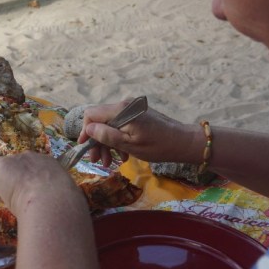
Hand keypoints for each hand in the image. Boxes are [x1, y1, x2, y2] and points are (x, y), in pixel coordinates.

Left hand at [0, 152, 84, 215]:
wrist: (50, 198)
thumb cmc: (62, 202)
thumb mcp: (64, 195)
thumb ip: (56, 193)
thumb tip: (60, 205)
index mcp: (48, 163)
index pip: (33, 171)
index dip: (30, 185)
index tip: (32, 198)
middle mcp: (30, 156)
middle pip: (16, 170)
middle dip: (16, 184)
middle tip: (21, 201)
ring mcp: (13, 160)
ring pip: (2, 177)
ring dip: (5, 189)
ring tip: (16, 203)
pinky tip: (8, 201)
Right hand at [78, 100, 193, 165]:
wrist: (183, 142)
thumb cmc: (157, 145)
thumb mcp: (129, 144)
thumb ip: (107, 135)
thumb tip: (88, 129)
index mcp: (121, 110)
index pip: (91, 114)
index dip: (85, 131)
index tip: (85, 147)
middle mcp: (124, 105)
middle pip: (100, 121)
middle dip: (97, 142)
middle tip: (99, 161)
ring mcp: (132, 110)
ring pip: (110, 125)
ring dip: (108, 144)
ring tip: (111, 163)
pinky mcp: (138, 116)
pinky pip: (121, 126)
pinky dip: (119, 140)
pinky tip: (123, 155)